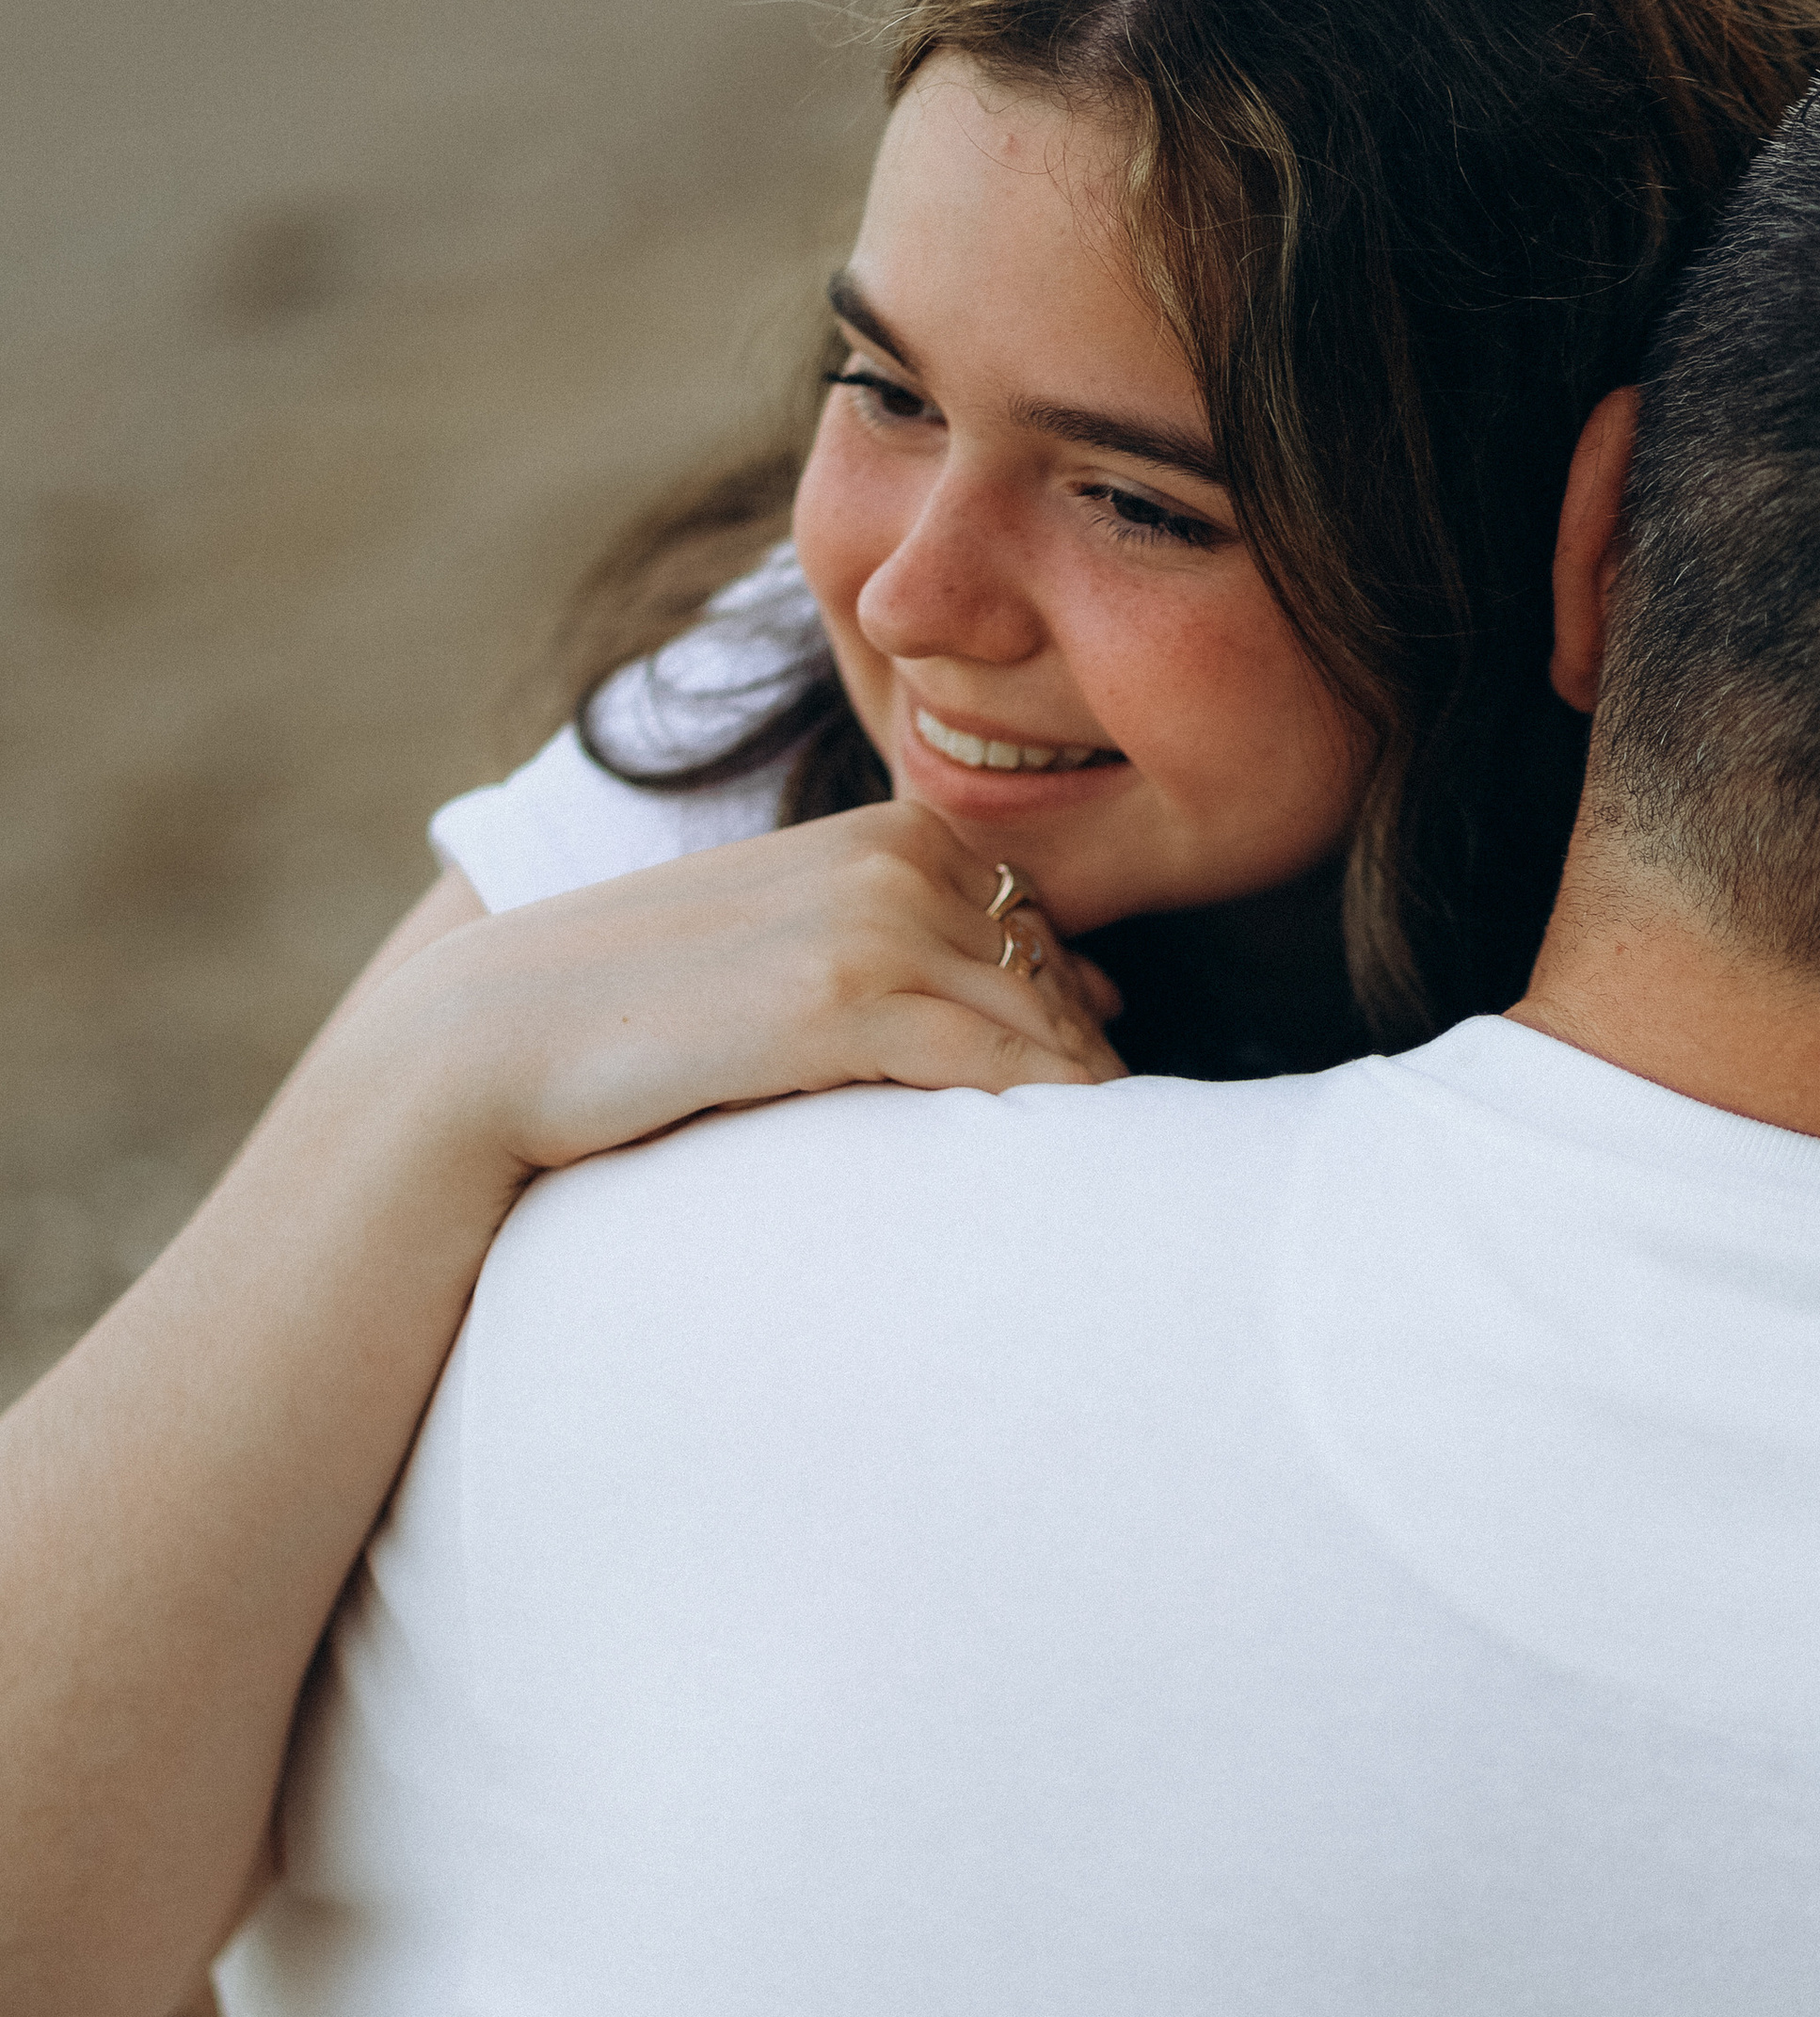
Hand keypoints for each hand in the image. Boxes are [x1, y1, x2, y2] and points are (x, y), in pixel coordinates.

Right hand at [339, 804, 1125, 1183]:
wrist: (504, 1035)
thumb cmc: (652, 1009)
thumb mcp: (802, 947)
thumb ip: (926, 945)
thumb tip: (1094, 985)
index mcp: (892, 830)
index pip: (1044, 925)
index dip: (1075, 1015)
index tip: (1086, 1094)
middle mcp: (897, 857)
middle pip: (1057, 976)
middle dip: (1089, 1063)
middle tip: (1118, 1154)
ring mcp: (872, 920)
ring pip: (1040, 1021)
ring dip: (1081, 1100)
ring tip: (1103, 1185)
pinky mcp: (841, 998)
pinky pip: (994, 1064)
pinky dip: (1043, 1115)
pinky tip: (1057, 1169)